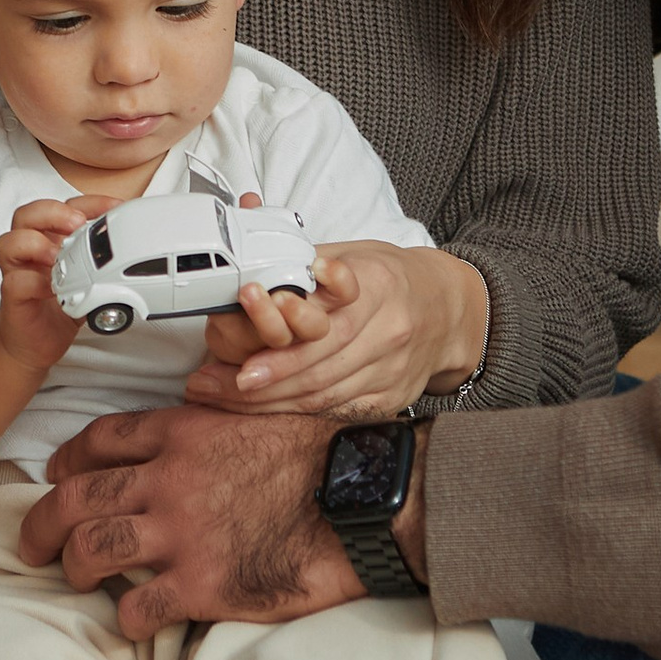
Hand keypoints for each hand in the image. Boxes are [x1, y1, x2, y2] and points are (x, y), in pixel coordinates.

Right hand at [0, 195, 99, 377]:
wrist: (37, 343)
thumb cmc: (62, 307)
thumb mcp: (92, 280)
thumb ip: (106, 263)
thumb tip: (137, 251)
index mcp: (53, 240)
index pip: (64, 207)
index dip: (88, 202)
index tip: (114, 208)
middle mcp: (32, 252)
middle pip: (28, 214)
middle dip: (54, 212)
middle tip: (77, 224)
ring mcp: (20, 272)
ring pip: (10, 242)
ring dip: (36, 243)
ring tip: (57, 256)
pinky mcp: (13, 297)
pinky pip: (14, 281)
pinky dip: (33, 281)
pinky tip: (52, 290)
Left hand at [20, 408, 363, 638]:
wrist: (365, 499)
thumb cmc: (325, 458)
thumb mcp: (258, 416)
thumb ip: (212, 426)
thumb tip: (193, 438)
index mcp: (183, 432)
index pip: (101, 440)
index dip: (69, 461)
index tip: (58, 476)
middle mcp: (169, 480)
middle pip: (77, 498)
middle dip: (42, 523)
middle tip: (33, 544)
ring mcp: (181, 534)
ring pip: (92, 550)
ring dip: (74, 568)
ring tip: (76, 578)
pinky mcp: (201, 585)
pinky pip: (137, 607)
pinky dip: (125, 617)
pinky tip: (133, 619)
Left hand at [185, 241, 486, 416]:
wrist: (447, 308)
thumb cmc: (389, 277)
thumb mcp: (352, 254)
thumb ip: (303, 259)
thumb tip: (250, 246)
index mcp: (378, 289)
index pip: (324, 332)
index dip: (281, 355)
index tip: (243, 367)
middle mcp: (389, 335)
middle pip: (320, 371)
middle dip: (263, 385)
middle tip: (213, 388)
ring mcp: (392, 371)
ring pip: (325, 397)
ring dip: (270, 403)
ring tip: (223, 397)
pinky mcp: (391, 397)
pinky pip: (339, 411)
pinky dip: (298, 413)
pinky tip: (263, 410)